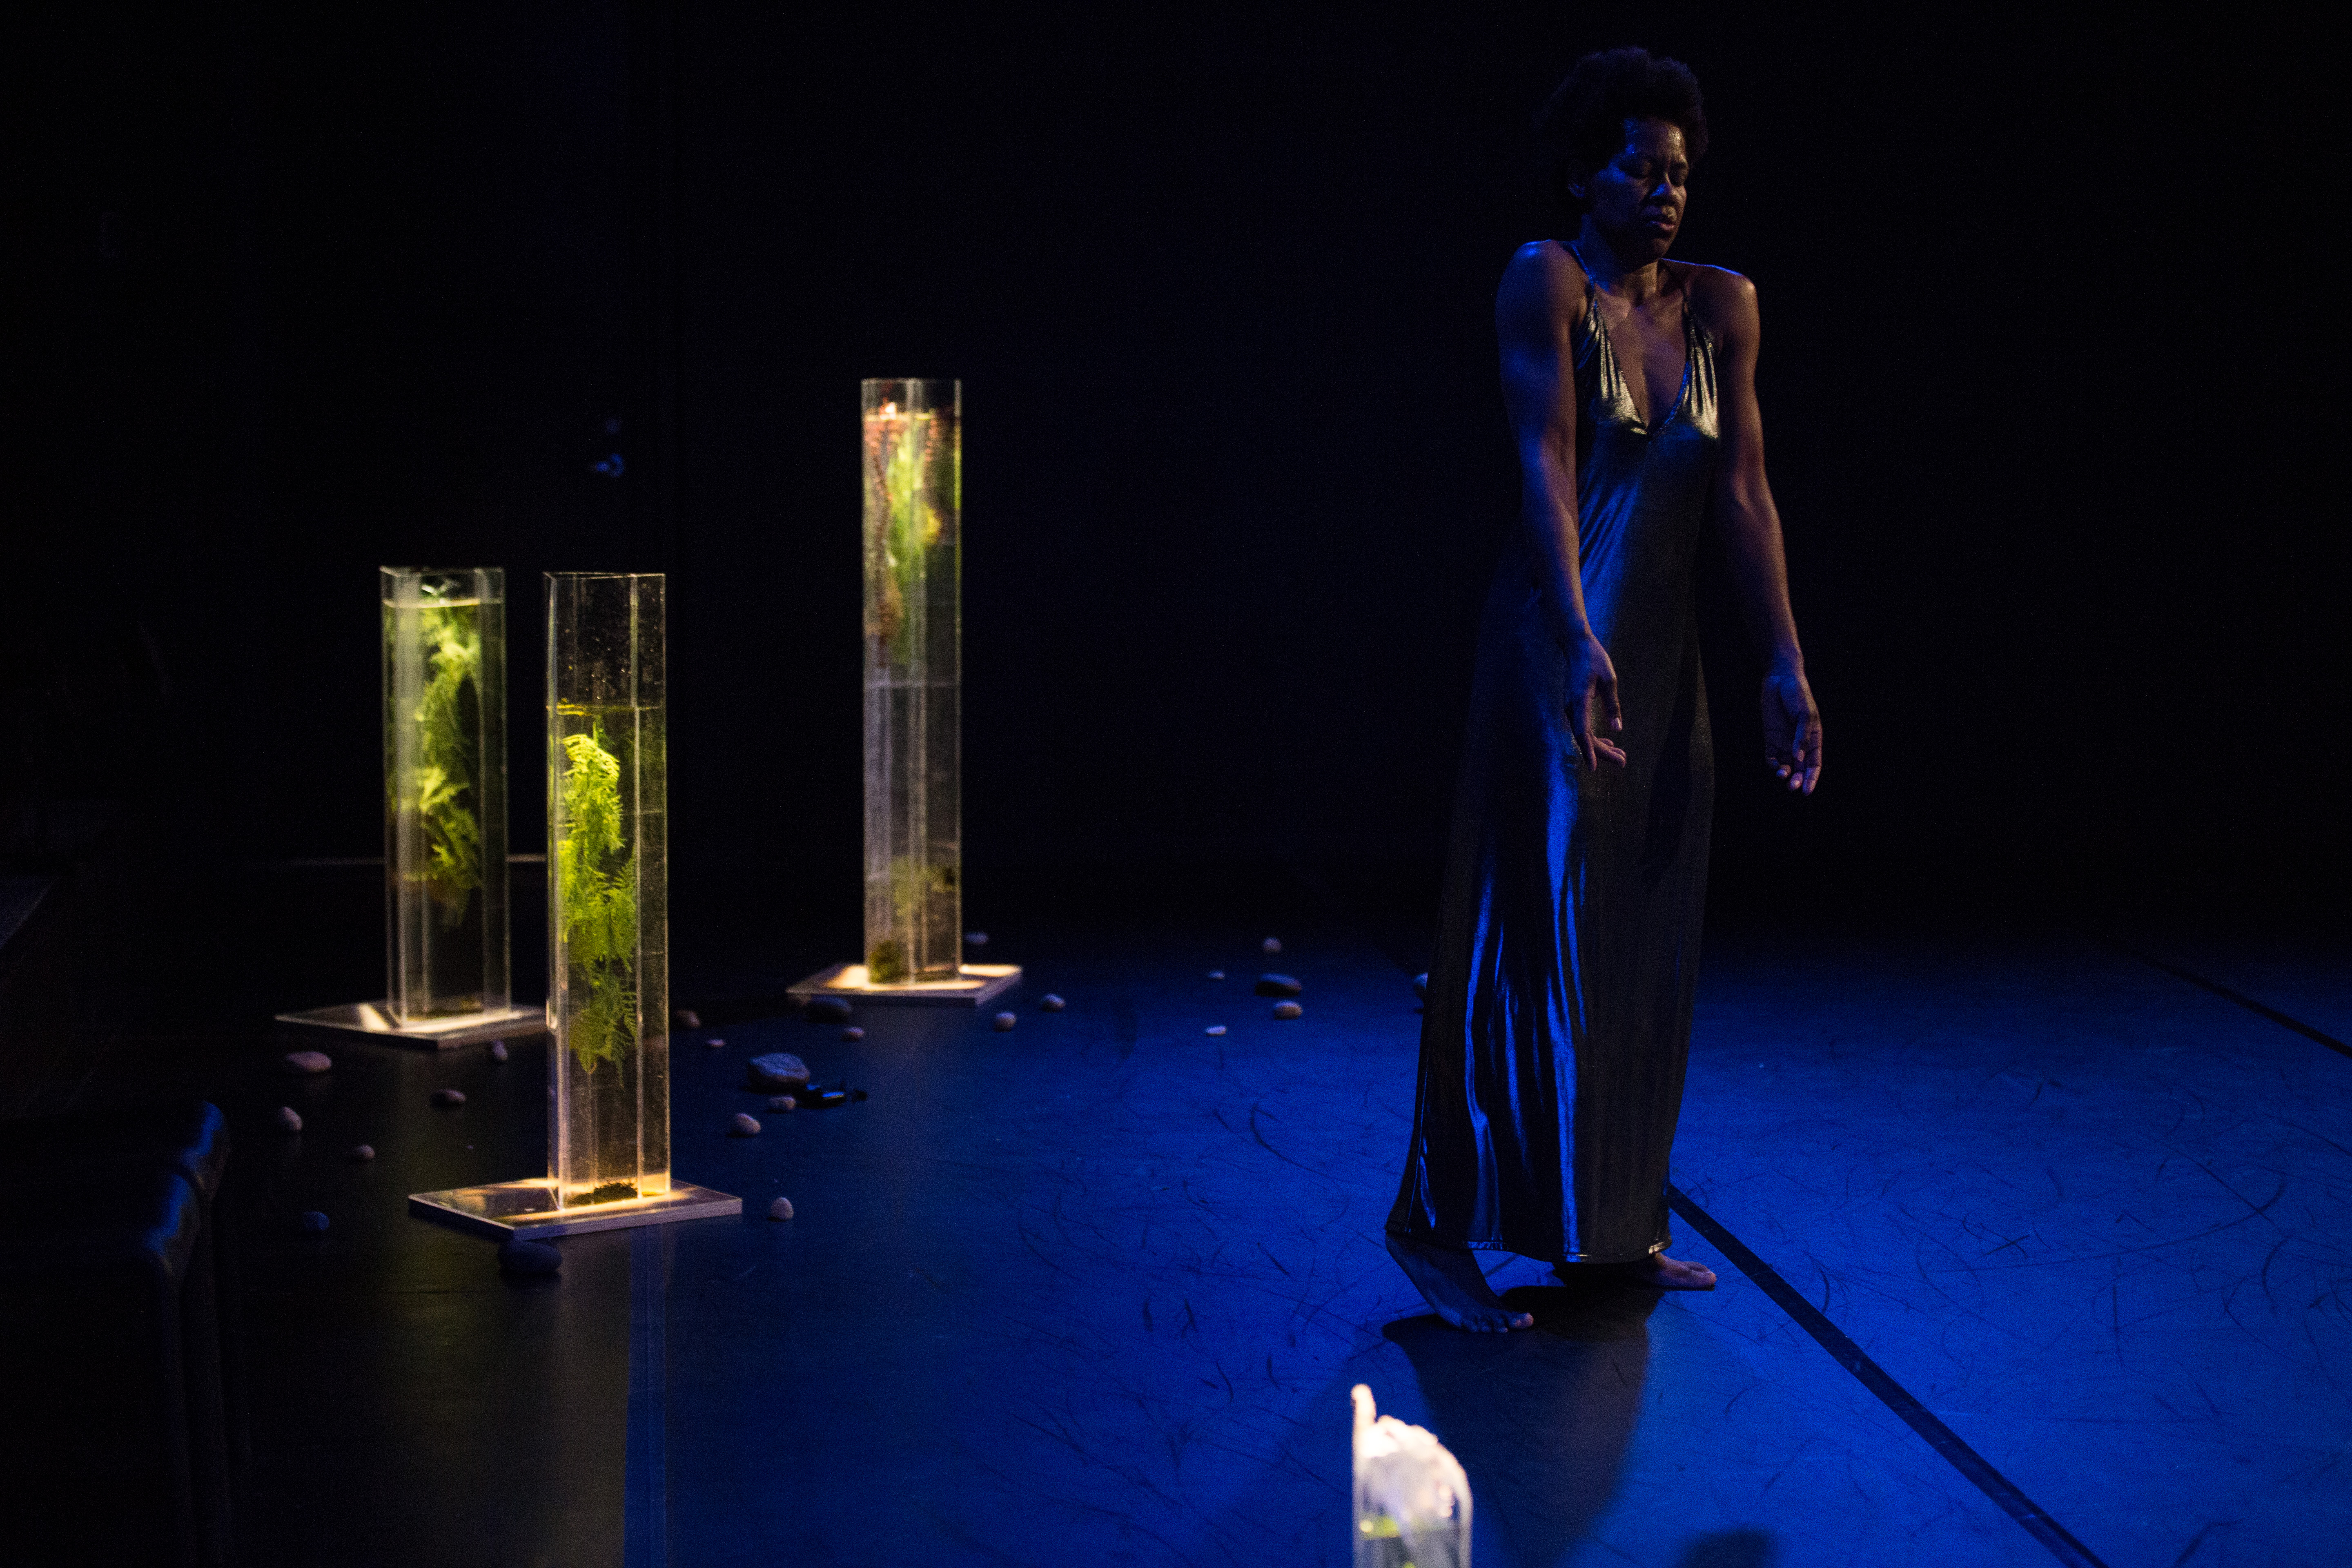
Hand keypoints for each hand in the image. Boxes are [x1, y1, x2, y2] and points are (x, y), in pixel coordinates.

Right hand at [1567, 634, 1627, 770]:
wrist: (1576, 646)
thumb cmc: (1594, 659)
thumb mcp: (1609, 680)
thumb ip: (1613, 706)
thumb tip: (1618, 730)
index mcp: (1579, 702)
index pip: (1583, 733)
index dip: (1589, 752)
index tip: (1593, 769)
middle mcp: (1572, 708)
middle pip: (1586, 738)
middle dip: (1604, 753)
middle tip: (1624, 762)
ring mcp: (1571, 708)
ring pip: (1585, 734)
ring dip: (1601, 746)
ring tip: (1620, 755)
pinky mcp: (1574, 706)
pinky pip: (1583, 727)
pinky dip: (1595, 737)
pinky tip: (1608, 741)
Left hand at [1761, 663, 1821, 792]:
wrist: (1780, 680)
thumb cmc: (1798, 695)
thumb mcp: (1804, 715)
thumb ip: (1801, 736)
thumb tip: (1798, 757)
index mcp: (1813, 739)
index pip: (1814, 764)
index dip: (1812, 778)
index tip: (1807, 791)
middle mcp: (1799, 743)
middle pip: (1799, 768)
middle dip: (1797, 779)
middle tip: (1792, 787)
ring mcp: (1784, 742)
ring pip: (1785, 765)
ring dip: (1784, 773)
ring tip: (1782, 774)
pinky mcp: (1770, 738)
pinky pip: (1771, 756)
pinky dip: (1772, 763)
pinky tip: (1773, 764)